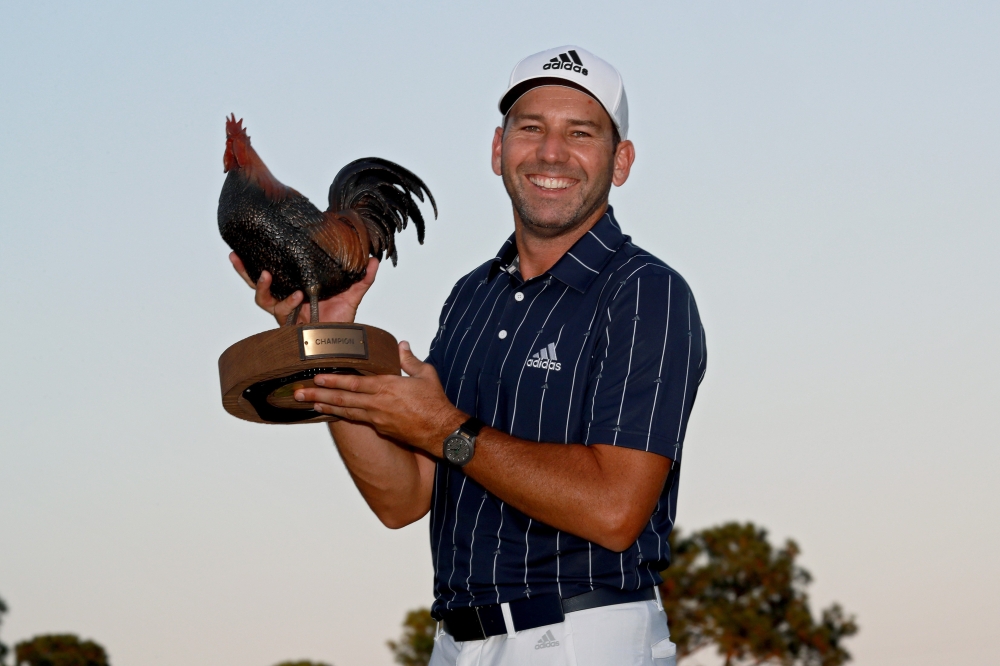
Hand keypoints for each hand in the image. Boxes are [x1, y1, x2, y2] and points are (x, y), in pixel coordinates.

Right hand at [229, 252, 378, 324]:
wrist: (344, 344)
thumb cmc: (343, 321)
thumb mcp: (352, 294)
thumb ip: (362, 278)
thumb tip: (374, 259)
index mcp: (294, 290)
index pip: (271, 275)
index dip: (254, 265)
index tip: (241, 249)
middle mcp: (285, 302)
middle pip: (257, 286)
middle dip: (244, 272)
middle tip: (236, 257)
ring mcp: (285, 314)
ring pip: (263, 300)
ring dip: (263, 287)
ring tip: (267, 274)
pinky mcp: (289, 326)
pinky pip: (281, 313)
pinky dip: (287, 302)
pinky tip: (296, 295)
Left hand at [293, 341, 465, 453]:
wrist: (441, 431)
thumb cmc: (435, 404)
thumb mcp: (425, 375)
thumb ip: (410, 360)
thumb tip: (401, 345)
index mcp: (387, 387)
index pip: (354, 383)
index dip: (333, 381)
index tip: (317, 377)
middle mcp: (378, 404)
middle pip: (343, 399)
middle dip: (319, 395)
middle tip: (299, 394)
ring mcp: (378, 419)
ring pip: (346, 412)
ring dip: (326, 407)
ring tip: (310, 404)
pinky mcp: (381, 429)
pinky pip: (357, 420)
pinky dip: (343, 416)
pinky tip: (334, 413)